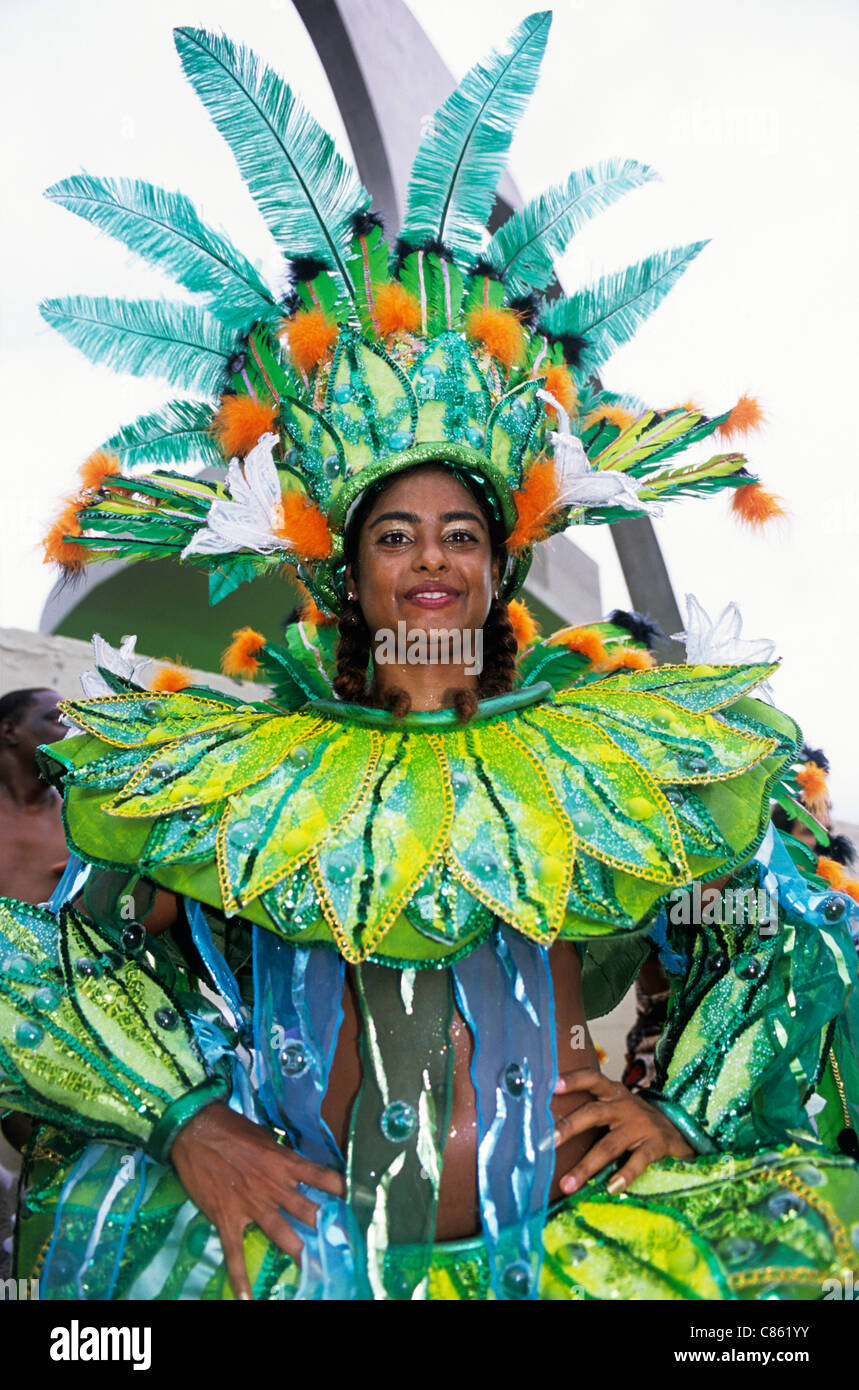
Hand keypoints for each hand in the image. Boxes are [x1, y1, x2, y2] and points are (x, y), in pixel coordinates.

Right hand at [170, 1102, 345, 1299]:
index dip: (340, 1188)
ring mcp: (251, 1205)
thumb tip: (294, 1166)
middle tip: (344, 1244)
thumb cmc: (230, 1127)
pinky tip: (246, 1296)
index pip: (321, 1176)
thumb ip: (279, 1155)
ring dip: (299, 1253)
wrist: (194, 1130)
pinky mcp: (227, 1218)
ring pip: (282, 1234)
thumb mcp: (263, 1137)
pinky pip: (234, 1252)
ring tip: (315, 1271)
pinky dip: (239, 1276)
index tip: (354, 1199)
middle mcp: (273, 1186)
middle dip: (326, 1228)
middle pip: (308, 1210)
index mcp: (284, 1162)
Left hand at [553, 1068, 693, 1196]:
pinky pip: (638, 1161)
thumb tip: (551, 1128)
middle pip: (593, 1113)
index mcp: (612, 1093)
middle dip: (569, 1127)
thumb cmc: (635, 1121)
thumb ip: (592, 1112)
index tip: (552, 1086)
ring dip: (586, 1166)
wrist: (680, 1131)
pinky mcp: (656, 1144)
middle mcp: (625, 1105)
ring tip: (567, 1184)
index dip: (574, 1080)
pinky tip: (610, 1189)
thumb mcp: (616, 1108)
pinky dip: (624, 1175)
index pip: (592, 1078)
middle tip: (546, 1142)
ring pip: (609, 1145)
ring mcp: (641, 1125)